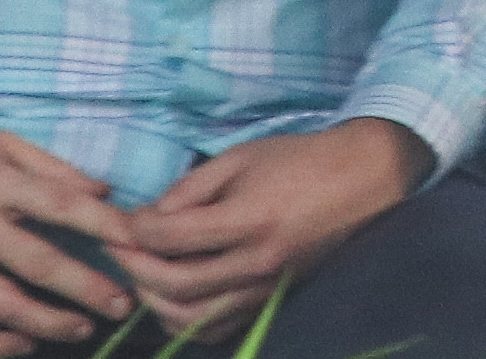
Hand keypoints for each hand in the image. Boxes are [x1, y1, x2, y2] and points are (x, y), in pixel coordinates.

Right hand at [0, 131, 134, 356]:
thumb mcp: (1, 146)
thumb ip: (51, 169)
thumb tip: (104, 192)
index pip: (61, 204)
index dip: (102, 224)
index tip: (138, 243)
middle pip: (37, 262)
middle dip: (84, 287)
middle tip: (122, 306)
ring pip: (2, 302)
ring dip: (46, 321)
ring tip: (83, 329)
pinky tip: (28, 344)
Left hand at [103, 121, 422, 338]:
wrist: (364, 177)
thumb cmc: (301, 159)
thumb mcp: (241, 157)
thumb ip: (189, 188)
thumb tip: (148, 219)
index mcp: (251, 219)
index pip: (169, 238)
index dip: (134, 229)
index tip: (125, 219)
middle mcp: (258, 262)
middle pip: (172, 284)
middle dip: (134, 266)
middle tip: (121, 247)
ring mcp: (267, 287)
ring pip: (188, 317)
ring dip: (153, 299)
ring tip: (144, 272)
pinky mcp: (273, 299)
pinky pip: (214, 329)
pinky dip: (183, 319)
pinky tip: (174, 294)